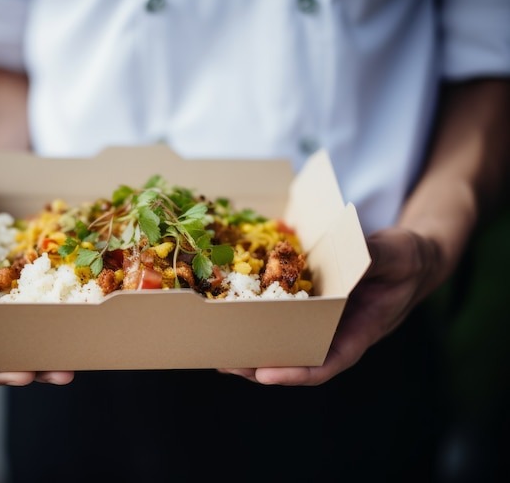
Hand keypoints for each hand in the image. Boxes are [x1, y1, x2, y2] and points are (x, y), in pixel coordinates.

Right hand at [0, 177, 74, 385]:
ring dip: (50, 351)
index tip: (16, 374)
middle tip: (61, 374)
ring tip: (76, 362)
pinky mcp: (29, 278)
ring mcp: (4, 293)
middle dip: (29, 366)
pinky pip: (45, 302)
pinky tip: (84, 321)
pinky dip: (62, 314)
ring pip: (26, 333)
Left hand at [219, 227, 439, 385]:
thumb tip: (354, 256)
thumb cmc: (408, 259)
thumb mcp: (397, 255)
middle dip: (258, 365)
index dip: (295, 372)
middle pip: (295, 358)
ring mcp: (321, 319)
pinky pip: (281, 313)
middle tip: (224, 363)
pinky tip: (231, 312)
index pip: (326, 363)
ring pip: (283, 341)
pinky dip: (258, 316)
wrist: (410, 254)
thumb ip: (375, 258)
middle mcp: (335, 331)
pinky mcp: (310, 301)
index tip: (265, 374)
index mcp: (359, 332)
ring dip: (251, 347)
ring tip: (218, 349)